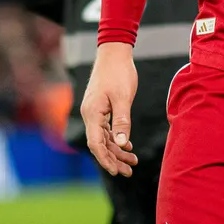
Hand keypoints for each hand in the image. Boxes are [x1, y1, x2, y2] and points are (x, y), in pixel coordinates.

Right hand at [81, 42, 140, 176]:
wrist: (114, 52)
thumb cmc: (119, 72)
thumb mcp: (123, 97)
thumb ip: (122, 121)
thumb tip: (120, 144)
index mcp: (92, 113)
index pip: (95, 143)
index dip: (105, 159)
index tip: (116, 171)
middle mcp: (90, 115)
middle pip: (99, 144)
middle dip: (113, 159)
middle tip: (129, 172)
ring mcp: (94, 112)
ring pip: (104, 138)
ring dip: (117, 150)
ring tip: (133, 162)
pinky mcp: (100, 108)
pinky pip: (106, 129)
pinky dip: (116, 138)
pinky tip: (127, 145)